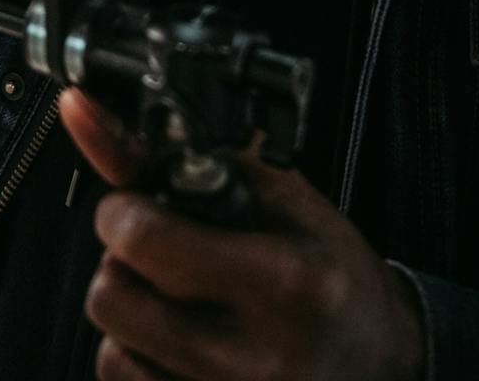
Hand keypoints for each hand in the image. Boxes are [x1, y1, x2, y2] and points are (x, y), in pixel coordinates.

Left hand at [60, 91, 425, 380]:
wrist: (380, 360)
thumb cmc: (335, 276)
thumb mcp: (282, 198)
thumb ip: (192, 161)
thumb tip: (98, 123)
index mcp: (279, 282)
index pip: (146, 241)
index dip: (122, 209)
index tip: (131, 202)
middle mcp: (250, 356)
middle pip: (112, 298)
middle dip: (122, 259)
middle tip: (157, 247)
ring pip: (110, 349)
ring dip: (130, 313)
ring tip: (175, 297)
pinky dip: (139, 356)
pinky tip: (177, 338)